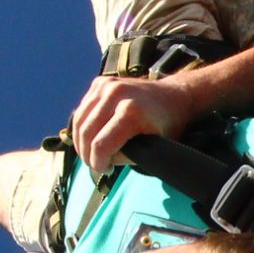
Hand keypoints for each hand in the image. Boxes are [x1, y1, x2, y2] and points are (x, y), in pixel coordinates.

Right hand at [69, 75, 194, 174]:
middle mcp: (116, 94)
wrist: (173, 96)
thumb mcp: (153, 147)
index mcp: (132, 112)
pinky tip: (94, 137)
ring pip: (79, 121)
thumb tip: (102, 159)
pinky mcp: (100, 82)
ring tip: (92, 154)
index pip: (100, 145)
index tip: (105, 170)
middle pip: (86, 133)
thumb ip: (126, 156)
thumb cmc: (166, 125)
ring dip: (81, 142)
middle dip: (87, 154)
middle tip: (96, 164)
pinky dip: (83, 127)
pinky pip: (82, 110)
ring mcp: (107, 85)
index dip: (98, 163)